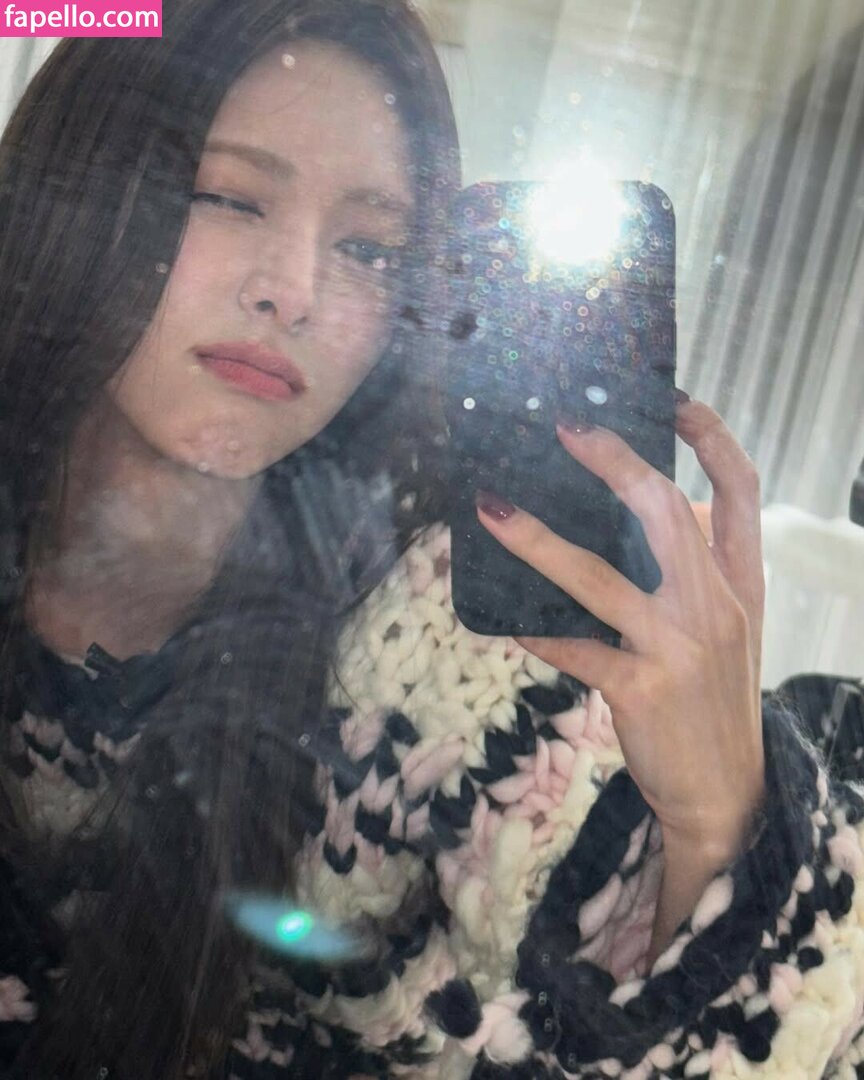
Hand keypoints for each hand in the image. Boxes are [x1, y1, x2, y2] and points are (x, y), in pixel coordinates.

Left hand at [475, 398, 765, 856]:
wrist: (726, 795)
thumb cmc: (714, 703)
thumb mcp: (726, 633)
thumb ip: (695, 576)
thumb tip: (636, 523)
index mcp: (742, 585)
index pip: (741, 492)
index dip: (713, 438)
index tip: (676, 401)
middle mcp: (716, 607)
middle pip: (665, 512)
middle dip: (615, 462)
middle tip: (566, 429)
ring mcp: (679, 648)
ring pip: (600, 577)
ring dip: (538, 540)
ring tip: (492, 507)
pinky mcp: (641, 690)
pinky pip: (575, 649)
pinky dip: (536, 631)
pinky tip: (504, 622)